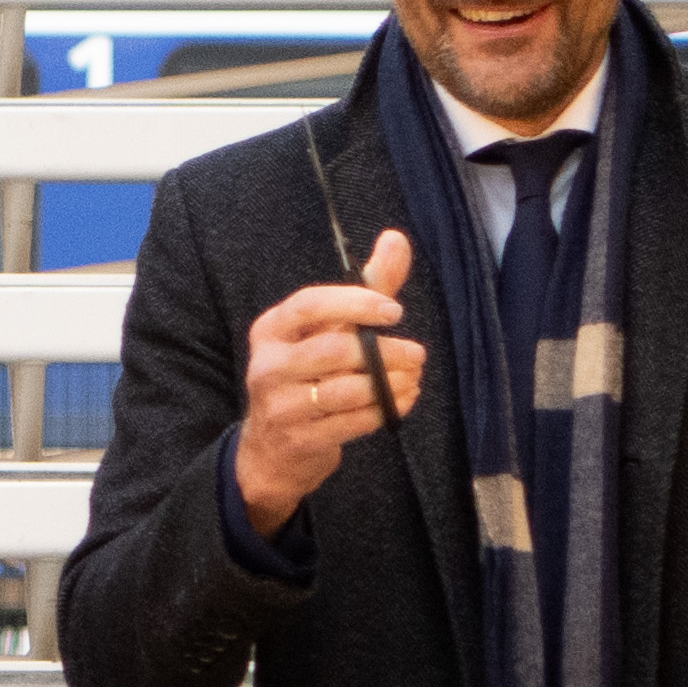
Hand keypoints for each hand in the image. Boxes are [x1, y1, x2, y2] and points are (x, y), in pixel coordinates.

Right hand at [222, 227, 423, 531]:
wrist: (273, 448)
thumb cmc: (309, 375)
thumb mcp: (331, 329)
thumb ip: (367, 286)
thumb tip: (397, 238)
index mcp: (272, 329)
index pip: (309, 306)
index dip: (354, 303)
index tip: (394, 311)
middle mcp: (269, 365)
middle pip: (332, 351)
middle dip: (383, 352)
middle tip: (418, 354)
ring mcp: (281, 405)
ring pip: (344, 391)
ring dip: (388, 384)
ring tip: (413, 379)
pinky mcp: (299, 439)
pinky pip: (349, 423)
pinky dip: (382, 410)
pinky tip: (401, 401)